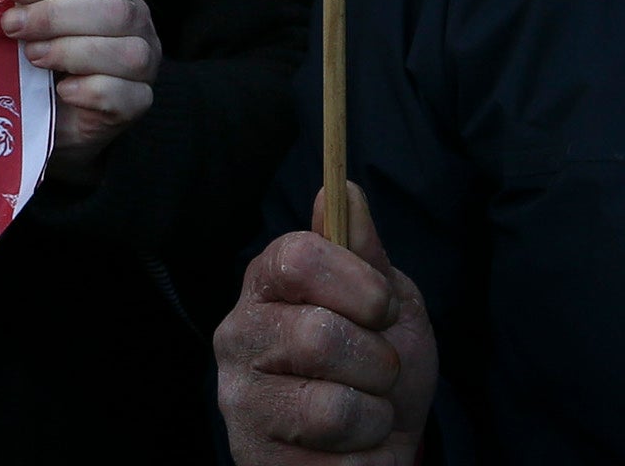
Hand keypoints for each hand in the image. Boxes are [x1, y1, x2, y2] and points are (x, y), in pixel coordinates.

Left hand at [0, 0, 161, 175]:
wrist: (53, 119)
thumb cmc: (47, 64)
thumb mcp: (36, 25)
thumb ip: (29, 2)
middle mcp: (138, 26)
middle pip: (113, 12)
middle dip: (55, 16)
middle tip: (13, 26)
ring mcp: (144, 66)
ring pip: (126, 53)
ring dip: (71, 52)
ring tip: (33, 57)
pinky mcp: (138, 103)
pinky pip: (124, 95)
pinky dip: (90, 91)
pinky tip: (63, 90)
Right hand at [217, 186, 437, 463]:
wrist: (385, 447)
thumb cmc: (380, 367)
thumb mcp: (386, 302)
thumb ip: (363, 249)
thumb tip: (341, 187)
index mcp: (267, 283)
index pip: (297, 256)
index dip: (358, 283)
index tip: (384, 308)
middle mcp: (238, 335)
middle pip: (318, 335)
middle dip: (378, 361)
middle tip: (379, 372)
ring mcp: (239, 402)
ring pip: (330, 407)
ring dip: (374, 416)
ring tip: (365, 415)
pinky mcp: (252, 458)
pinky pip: (335, 462)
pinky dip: (365, 458)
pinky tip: (350, 451)